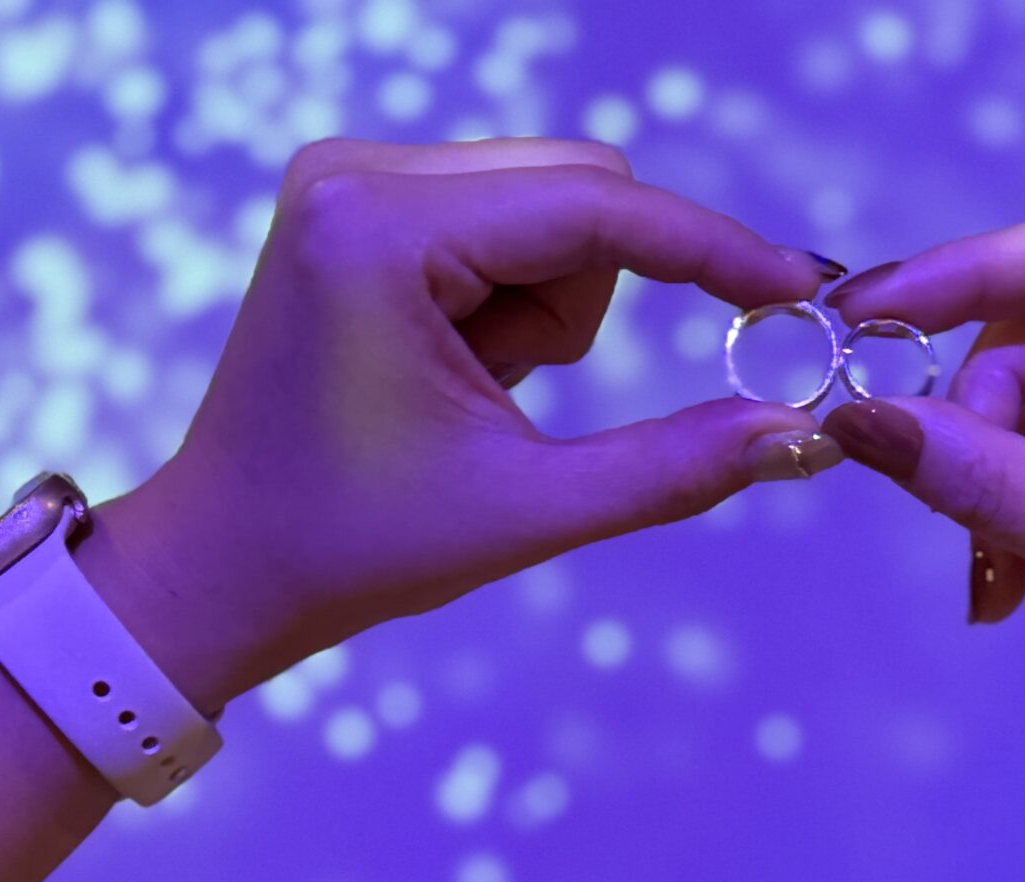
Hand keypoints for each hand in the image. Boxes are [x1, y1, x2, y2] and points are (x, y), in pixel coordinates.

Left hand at [84, 138, 838, 715]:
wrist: (226, 566)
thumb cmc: (353, 549)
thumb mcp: (526, 515)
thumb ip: (669, 468)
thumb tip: (793, 433)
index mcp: (381, 231)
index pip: (594, 204)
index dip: (709, 249)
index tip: (798, 289)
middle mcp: (357, 172)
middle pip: (579, 188)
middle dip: (593, 305)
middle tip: (523, 407)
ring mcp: (352, 180)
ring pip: (550, 209)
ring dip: (553, 315)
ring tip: (476, 404)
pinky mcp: (360, 207)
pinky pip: (503, 227)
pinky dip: (515, 310)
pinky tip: (456, 378)